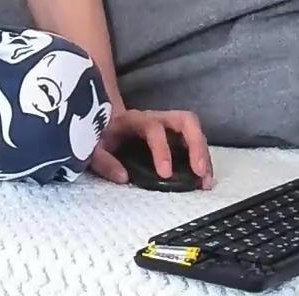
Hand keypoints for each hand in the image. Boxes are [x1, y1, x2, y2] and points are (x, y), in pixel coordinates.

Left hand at [89, 106, 214, 189]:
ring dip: (204, 154)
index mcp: (135, 120)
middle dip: (196, 144)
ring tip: (205, 180)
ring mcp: (168, 125)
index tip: (165, 173)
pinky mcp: (175, 135)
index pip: (154, 129)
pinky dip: (202, 159)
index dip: (162, 150)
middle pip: (185, 120)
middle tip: (199, 171)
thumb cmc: (102, 134)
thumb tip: (122, 177)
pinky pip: (195, 141)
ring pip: (195, 130)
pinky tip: (203, 178)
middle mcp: (156, 118)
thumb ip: (104, 160)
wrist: (105, 121)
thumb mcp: (93, 146)